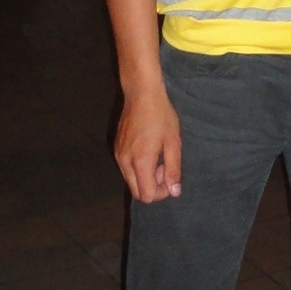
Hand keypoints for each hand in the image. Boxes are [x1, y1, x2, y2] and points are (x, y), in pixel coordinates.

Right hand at [114, 82, 181, 200]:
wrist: (141, 93)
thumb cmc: (161, 115)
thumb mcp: (173, 142)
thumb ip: (173, 169)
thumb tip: (174, 192)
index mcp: (140, 162)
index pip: (146, 196)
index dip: (161, 193)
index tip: (170, 177)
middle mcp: (125, 162)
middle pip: (136, 192)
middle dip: (153, 187)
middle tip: (164, 167)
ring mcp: (118, 155)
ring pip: (131, 181)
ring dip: (145, 178)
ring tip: (158, 158)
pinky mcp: (116, 148)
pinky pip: (126, 169)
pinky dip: (138, 169)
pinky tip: (148, 151)